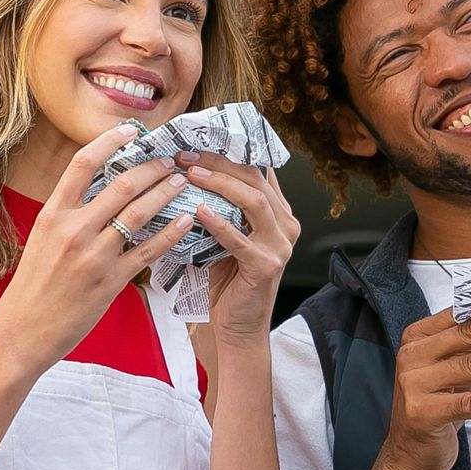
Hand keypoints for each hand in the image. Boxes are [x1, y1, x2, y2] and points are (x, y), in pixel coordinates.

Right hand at [0, 122, 194, 368]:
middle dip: (151, 167)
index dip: (110, 141)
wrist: (22, 332)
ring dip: (165, 192)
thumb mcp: (40, 240)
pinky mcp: (110, 281)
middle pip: (121, 185)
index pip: (82, 164)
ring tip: (181, 181)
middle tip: (170, 159)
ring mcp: (93, 256)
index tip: (132, 131)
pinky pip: (149, 251)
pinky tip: (185, 220)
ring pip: (139, 213)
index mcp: (52, 215)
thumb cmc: (32, 286)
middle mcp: (73, 230)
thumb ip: (67, 214)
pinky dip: (171, 232)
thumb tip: (96, 189)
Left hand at [177, 152, 300, 343]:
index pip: (258, 170)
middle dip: (220, 162)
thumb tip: (185, 172)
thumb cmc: (226, 281)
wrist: (237, 327)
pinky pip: (241, 239)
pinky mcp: (266, 266)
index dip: (228, 152)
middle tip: (187, 154)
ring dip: (221, 184)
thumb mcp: (224, 236)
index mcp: (277, 213)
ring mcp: (280, 246)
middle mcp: (285, 225)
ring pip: (254, 201)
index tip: (196, 141)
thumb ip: (219, 207)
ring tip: (191, 174)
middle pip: (256, 179)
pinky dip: (219, 223)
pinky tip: (199, 211)